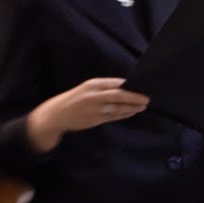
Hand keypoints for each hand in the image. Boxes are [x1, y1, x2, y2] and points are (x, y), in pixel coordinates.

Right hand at [27, 77, 149, 151]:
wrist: (56, 114)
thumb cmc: (75, 99)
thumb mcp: (87, 89)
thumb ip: (104, 88)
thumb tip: (126, 87)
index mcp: (92, 84)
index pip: (115, 83)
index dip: (130, 85)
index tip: (142, 85)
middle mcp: (93, 95)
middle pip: (119, 95)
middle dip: (135, 97)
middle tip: (147, 98)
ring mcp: (94, 108)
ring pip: (118, 107)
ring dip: (132, 107)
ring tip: (143, 106)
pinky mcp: (95, 119)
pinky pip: (114, 116)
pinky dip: (125, 114)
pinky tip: (132, 112)